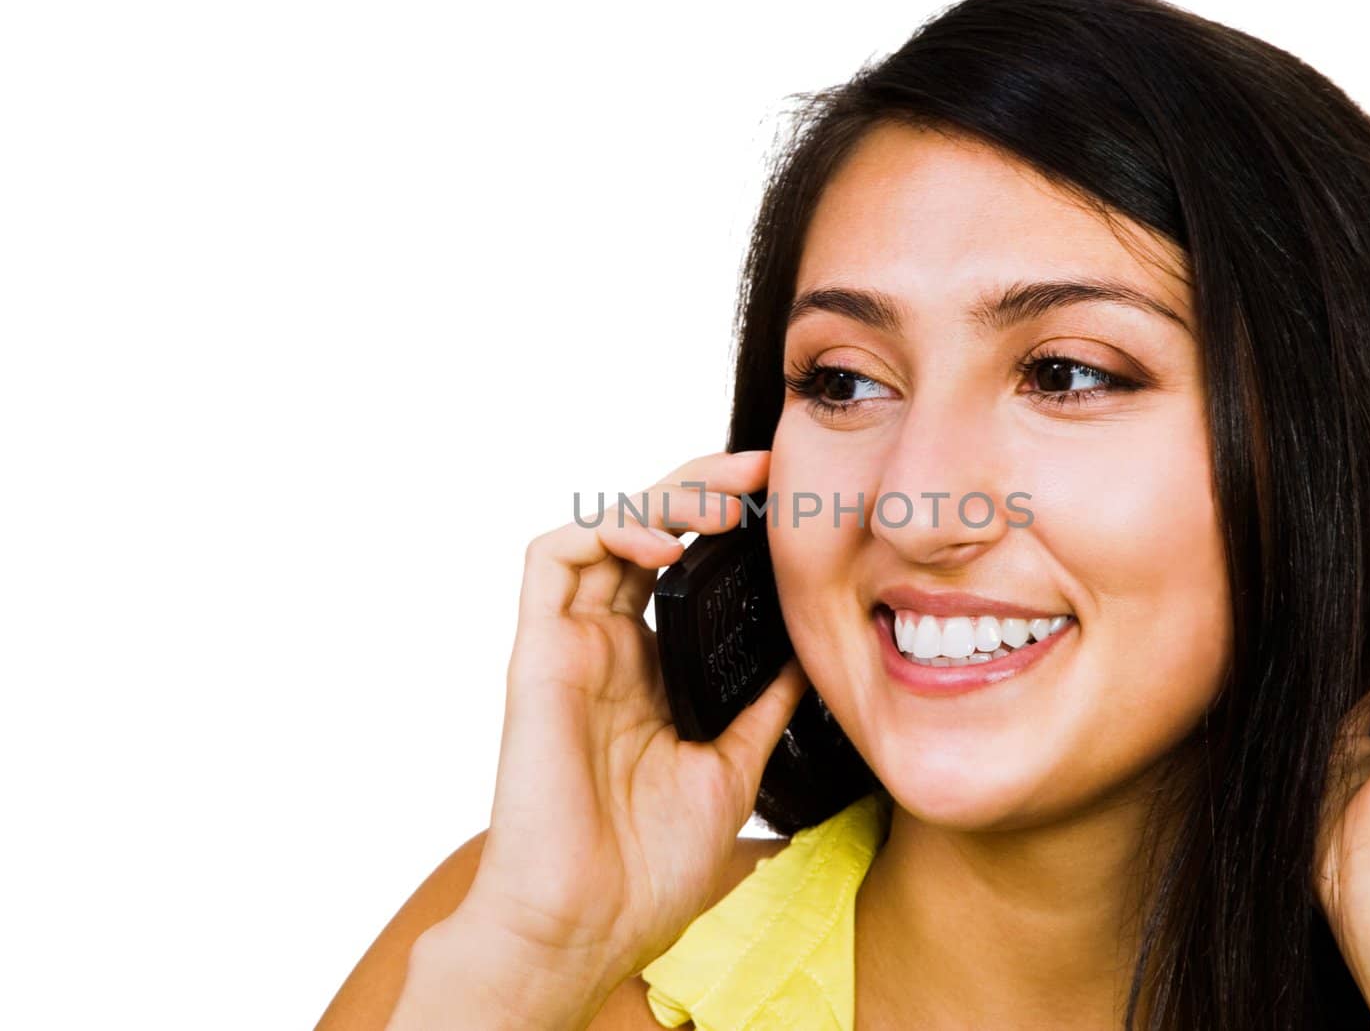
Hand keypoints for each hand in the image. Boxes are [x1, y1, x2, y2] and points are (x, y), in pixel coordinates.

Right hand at [452, 449, 809, 988]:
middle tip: (762, 470)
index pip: (685, 565)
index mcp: (650, 670)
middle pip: (646, 531)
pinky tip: (664, 544)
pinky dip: (606, 531)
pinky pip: (552, 559)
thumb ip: (760, 706)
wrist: (592, 922)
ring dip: (663, 498)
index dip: (725, 524)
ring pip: (604, 529)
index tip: (786, 499)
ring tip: (724, 504)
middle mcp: (609, 646)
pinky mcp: (538, 652)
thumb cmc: (649, 865)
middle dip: (702, 486)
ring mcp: (572, 645)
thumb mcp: (732, 767)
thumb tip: (809, 655)